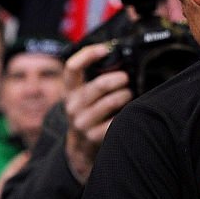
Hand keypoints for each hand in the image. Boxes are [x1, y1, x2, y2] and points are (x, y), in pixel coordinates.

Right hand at [62, 43, 132, 184]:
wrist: (80, 149)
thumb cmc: (91, 115)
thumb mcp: (85, 97)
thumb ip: (96, 81)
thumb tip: (122, 60)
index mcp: (70, 92)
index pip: (71, 68)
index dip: (87, 55)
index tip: (105, 49)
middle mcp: (73, 106)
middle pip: (97, 86)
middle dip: (117, 79)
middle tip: (126, 78)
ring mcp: (82, 123)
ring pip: (109, 103)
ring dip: (125, 96)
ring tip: (129, 94)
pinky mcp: (93, 137)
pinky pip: (115, 122)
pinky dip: (126, 115)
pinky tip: (130, 113)